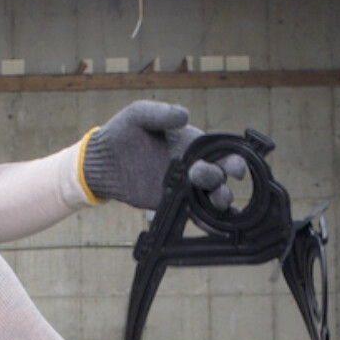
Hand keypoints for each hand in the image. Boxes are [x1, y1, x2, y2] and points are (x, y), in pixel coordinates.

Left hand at [82, 100, 245, 209]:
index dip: (234, 158)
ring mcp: (184, 187)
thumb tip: (185, 115)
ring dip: (219, 200)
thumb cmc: (123, 131)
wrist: (104, 160)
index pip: (222, 151)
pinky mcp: (172, 204)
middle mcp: (193, 166)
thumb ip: (161, 113)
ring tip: (215, 200)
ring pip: (212, 198)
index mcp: (193, 144)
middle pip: (220, 176)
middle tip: (198, 174)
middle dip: (219, 177)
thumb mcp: (139, 114)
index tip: (235, 165)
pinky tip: (214, 226)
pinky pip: (195, 214)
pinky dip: (207, 222)